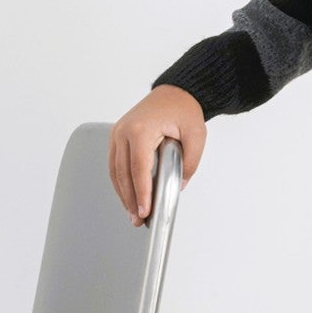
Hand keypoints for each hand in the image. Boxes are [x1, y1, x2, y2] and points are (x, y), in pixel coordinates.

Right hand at [109, 86, 205, 225]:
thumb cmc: (183, 110)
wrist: (174, 93)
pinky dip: (120, 182)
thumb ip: (190, 163)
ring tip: (132, 213)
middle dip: (131, 200)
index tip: (145, 211)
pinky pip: (115, 164)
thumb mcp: (196, 136)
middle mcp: (124, 131)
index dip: (141, 193)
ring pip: (115, 171)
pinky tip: (127, 196)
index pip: (139, 169)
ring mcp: (117, 133)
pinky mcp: (117, 137)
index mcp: (141, 129)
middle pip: (123, 173)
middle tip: (138, 219)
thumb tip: (178, 186)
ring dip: (123, 194)